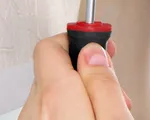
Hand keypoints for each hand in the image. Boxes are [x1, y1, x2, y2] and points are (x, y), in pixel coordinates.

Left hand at [18, 35, 132, 119]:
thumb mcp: (115, 118)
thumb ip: (104, 83)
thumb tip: (94, 52)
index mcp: (55, 98)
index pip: (50, 45)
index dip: (78, 38)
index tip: (99, 42)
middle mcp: (34, 110)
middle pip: (54, 68)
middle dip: (85, 69)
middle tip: (110, 83)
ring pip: (52, 91)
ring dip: (79, 92)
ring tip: (103, 108)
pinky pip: (48, 110)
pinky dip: (69, 109)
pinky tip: (89, 118)